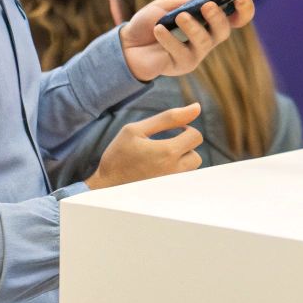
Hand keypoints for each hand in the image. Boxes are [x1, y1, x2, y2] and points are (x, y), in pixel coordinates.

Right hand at [85, 102, 204, 189]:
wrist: (105, 187)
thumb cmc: (118, 156)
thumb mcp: (136, 130)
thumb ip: (168, 117)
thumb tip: (197, 107)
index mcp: (167, 153)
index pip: (196, 136)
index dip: (185, 129)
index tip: (171, 131)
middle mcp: (174, 172)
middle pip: (196, 155)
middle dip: (184, 147)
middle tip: (164, 145)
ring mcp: (172, 186)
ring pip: (190, 169)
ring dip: (181, 161)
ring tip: (160, 159)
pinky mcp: (168, 195)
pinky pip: (182, 181)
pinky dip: (174, 173)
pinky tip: (158, 171)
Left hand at [119, 0, 252, 82]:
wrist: (127, 44)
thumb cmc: (151, 21)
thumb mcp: (168, 4)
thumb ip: (186, 1)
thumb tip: (204, 0)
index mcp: (207, 21)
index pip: (234, 18)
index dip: (244, 10)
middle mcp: (207, 38)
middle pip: (224, 31)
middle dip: (219, 17)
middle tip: (208, 6)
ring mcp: (196, 54)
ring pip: (204, 42)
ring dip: (194, 28)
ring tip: (180, 17)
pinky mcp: (182, 66)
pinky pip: (181, 52)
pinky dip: (169, 39)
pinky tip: (158, 29)